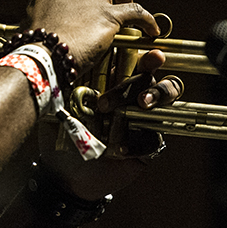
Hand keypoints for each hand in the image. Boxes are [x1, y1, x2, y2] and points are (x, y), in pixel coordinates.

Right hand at [26, 0, 160, 70]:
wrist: (41, 57)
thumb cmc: (31, 49)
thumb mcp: (27, 28)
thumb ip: (38, 25)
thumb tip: (37, 35)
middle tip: (107, 2)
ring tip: (126, 4)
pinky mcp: (109, 16)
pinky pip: (137, 11)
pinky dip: (148, 20)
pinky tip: (151, 30)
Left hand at [37, 49, 182, 200]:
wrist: (62, 172)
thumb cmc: (61, 133)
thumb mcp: (62, 105)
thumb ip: (73, 84)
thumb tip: (79, 61)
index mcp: (114, 84)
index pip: (136, 65)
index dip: (149, 59)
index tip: (152, 55)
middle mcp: (131, 100)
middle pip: (155, 80)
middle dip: (147, 82)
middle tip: (135, 94)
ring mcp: (141, 123)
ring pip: (166, 103)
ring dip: (157, 99)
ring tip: (142, 105)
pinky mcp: (146, 148)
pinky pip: (153, 139)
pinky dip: (139, 141)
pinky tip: (122, 148)